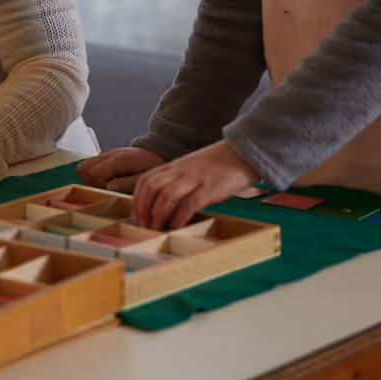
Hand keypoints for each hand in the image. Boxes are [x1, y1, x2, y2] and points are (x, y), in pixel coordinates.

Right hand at [77, 147, 166, 193]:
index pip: (93, 173)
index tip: (110, 192)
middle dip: (91, 183)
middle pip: (84, 168)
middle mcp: (110, 155)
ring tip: (105, 186)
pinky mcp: (109, 157)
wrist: (162, 153)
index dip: (98, 186)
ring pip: (85, 166)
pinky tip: (108, 181)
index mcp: (118, 160)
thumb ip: (127, 184)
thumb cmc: (156, 166)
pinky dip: (94, 175)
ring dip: (90, 179)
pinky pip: (92, 165)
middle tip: (105, 190)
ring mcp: (108, 155)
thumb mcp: (145, 179)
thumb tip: (108, 188)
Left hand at [132, 140, 257, 229]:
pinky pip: (188, 204)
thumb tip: (164, 203)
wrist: (243, 153)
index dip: (138, 198)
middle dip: (143, 207)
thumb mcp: (192, 167)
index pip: (147, 179)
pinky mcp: (210, 188)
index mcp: (176, 166)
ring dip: (157, 213)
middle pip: (152, 187)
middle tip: (144, 224)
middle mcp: (182, 171)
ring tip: (157, 227)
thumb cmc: (219, 164)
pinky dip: (178, 217)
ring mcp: (195, 179)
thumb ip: (178, 180)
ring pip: (166, 195)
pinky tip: (176, 226)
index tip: (137, 214)